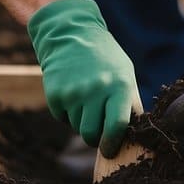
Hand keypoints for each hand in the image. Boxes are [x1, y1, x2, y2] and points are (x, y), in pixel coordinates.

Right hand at [27, 0, 140, 156]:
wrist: (72, 34)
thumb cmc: (104, 58)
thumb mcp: (124, 73)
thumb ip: (126, 102)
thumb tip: (127, 136)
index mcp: (119, 86)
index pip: (117, 125)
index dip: (112, 142)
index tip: (109, 150)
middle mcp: (96, 90)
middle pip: (91, 134)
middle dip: (94, 137)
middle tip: (96, 129)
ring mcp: (73, 93)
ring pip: (76, 127)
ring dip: (81, 121)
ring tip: (85, 98)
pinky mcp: (55, 94)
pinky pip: (62, 117)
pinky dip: (67, 112)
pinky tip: (72, 92)